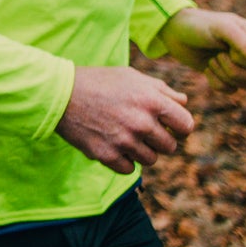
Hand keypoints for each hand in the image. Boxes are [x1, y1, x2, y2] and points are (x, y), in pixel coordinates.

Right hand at [55, 66, 195, 174]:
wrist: (60, 93)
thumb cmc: (98, 81)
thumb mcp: (132, 77)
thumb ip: (161, 90)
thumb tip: (183, 102)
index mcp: (152, 101)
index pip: (186, 126)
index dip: (179, 126)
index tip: (169, 126)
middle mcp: (141, 123)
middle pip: (169, 147)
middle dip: (159, 140)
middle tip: (142, 130)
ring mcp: (124, 141)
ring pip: (150, 160)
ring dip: (141, 151)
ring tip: (125, 136)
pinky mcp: (107, 155)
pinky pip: (130, 170)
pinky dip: (124, 161)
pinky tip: (113, 145)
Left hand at [155, 7, 245, 89]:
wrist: (175, 33)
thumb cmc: (199, 26)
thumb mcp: (222, 30)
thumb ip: (245, 45)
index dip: (242, 62)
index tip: (225, 49)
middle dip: (232, 71)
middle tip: (216, 56)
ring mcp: (242, 65)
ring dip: (223, 76)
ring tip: (212, 60)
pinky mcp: (227, 76)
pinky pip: (230, 91)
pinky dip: (216, 82)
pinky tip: (207, 68)